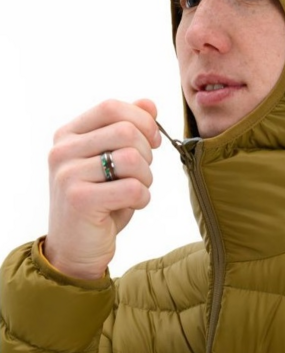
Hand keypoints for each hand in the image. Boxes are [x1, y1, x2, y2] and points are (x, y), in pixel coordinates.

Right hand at [44, 99, 160, 278]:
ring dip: (146, 178)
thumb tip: (149, 104)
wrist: (76, 248)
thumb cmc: (100, 201)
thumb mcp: (112, 160)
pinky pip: (133, 188)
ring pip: (132, 158)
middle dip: (147, 153)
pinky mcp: (79, 200)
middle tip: (142, 173)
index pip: (111, 107)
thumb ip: (127, 129)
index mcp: (68, 134)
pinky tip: (131, 205)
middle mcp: (62, 151)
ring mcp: (67, 175)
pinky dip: (143, 199)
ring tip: (135, 190)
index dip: (142, 120)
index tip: (153, 140)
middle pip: (126, 130)